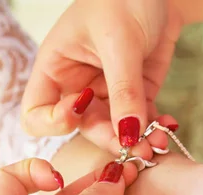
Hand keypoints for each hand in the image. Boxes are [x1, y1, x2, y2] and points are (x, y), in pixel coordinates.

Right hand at [20, 0, 182, 156]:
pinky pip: (139, 121)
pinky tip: (166, 127)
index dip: (53, 122)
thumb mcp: (120, 42)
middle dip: (109, 139)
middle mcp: (77, 86)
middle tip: (136, 145)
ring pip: (113, 131)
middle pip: (83, 128)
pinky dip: (152, 128)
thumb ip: (123, 89)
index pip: (36, 113)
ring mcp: (107, 93)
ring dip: (135, 140)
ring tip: (157, 142)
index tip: (80, 107)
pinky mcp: (135, 94)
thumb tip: (127, 135)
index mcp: (56, 68)